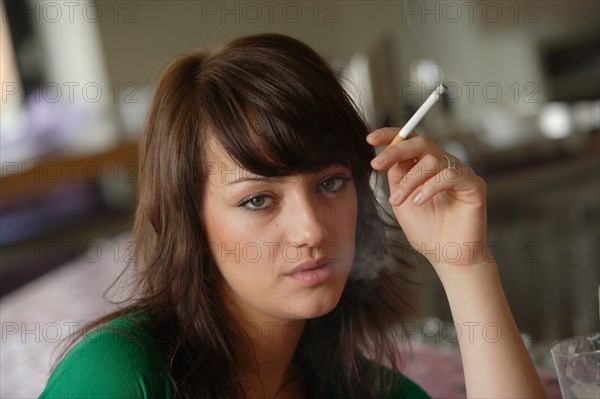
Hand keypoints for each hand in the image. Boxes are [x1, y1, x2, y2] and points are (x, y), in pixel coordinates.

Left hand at [367, 128, 489, 268]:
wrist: (446, 256)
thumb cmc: (426, 230)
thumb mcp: (401, 201)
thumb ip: (397, 177)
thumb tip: (390, 156)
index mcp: (424, 166)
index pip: (410, 140)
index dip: (390, 135)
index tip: (370, 139)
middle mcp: (443, 165)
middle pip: (420, 143)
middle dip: (395, 151)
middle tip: (376, 164)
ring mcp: (459, 173)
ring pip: (432, 160)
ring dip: (410, 180)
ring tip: (399, 200)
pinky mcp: (473, 184)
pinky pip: (450, 175)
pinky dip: (429, 187)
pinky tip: (419, 202)